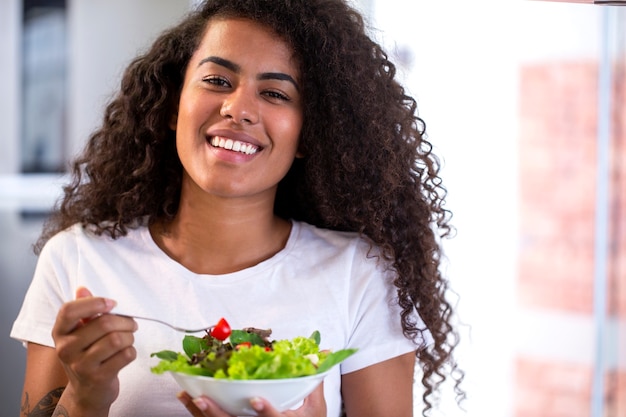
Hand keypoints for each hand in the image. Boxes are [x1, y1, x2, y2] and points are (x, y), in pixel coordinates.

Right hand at [51, 287, 137, 413]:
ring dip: (130, 337)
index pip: (69, 310)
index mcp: (59, 333)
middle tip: (131, 324)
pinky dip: (131, 351)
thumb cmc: (86, 355)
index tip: (112, 303)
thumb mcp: (80, 333)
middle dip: (125, 321)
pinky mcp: (99, 378)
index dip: (94, 302)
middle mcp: (66, 349)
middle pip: (103, 324)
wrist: (87, 392)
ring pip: (117, 339)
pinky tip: (126, 353)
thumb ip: (83, 310)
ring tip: (128, 339)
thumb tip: (83, 288)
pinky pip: (126, 355)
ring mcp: (81, 365)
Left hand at [178, 382, 326, 416]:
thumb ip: (314, 381)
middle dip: (217, 414)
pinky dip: (198, 412)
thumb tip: (321, 355)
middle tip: (202, 399)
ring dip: (202, 412)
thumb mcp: (315, 408)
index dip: (264, 411)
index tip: (254, 399)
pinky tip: (187, 397)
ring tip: (188, 395)